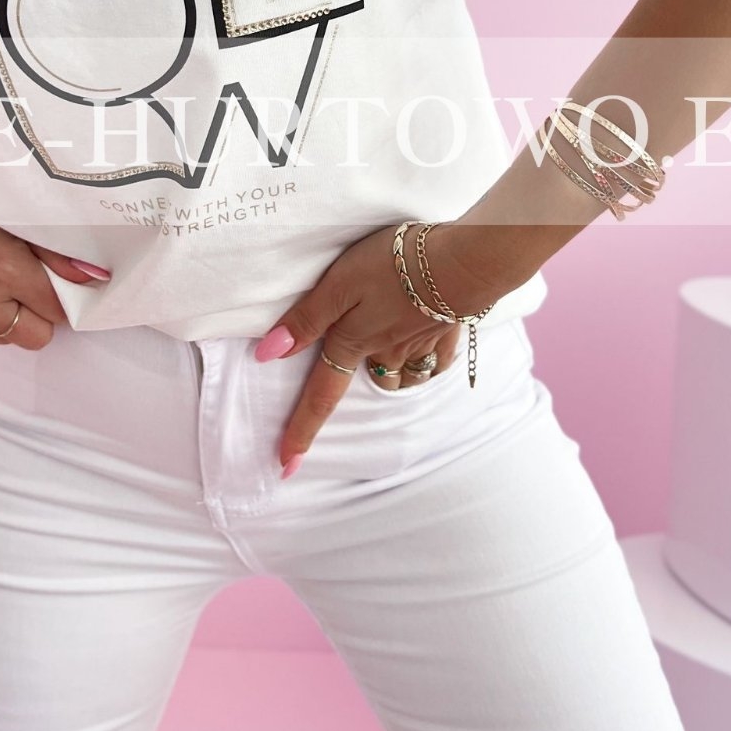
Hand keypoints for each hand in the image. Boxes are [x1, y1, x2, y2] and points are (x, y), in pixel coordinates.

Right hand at [0, 185, 110, 350]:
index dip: (59, 298)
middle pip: (33, 338)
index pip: (57, 312)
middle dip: (35, 317)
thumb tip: (96, 280)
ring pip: (0, 340)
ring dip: (0, 318)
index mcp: (4, 270)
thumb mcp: (17, 218)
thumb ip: (58, 253)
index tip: (52, 284)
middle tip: (23, 289)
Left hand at [257, 220, 511, 475]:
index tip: (286, 467)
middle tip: (348, 375)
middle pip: (370, 383)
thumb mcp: (339, 284)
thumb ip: (307, 318)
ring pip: (404, 374)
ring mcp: (421, 345)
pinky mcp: (448, 331)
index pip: (321, 396)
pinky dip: (428, 359)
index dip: (302, 431)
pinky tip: (427, 340)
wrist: (463, 263)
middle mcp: (387, 352)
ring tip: (388, 351)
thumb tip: (267, 355)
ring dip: (394, 371)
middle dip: (358, 387)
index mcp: (354, 342)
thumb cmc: (394, 267)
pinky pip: (435, 360)